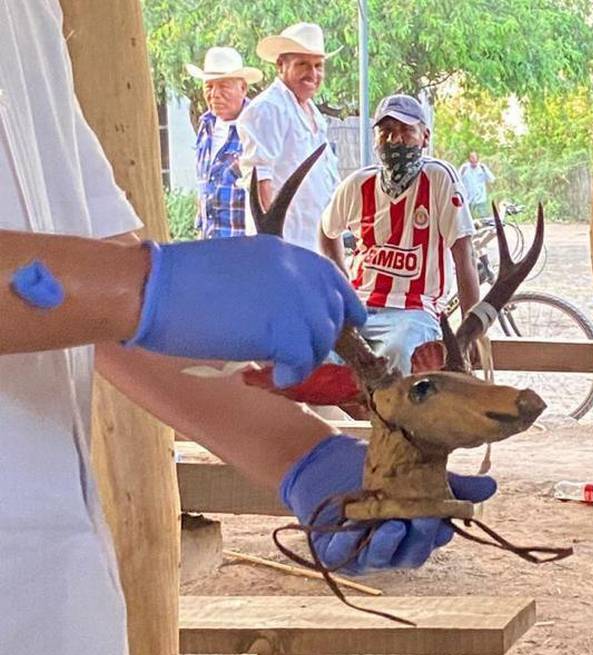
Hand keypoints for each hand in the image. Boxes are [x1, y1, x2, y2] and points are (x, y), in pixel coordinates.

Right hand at [127, 236, 366, 386]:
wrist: (153, 289)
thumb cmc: (179, 283)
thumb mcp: (239, 268)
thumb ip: (272, 285)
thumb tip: (288, 315)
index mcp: (286, 253)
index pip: (333, 279)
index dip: (344, 305)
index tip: (351, 323)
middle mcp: (297, 271)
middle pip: (330, 314)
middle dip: (319, 340)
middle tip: (297, 356)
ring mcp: (294, 299)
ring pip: (320, 340)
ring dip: (303, 359)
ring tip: (280, 367)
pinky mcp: (284, 329)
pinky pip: (303, 360)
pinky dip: (292, 374)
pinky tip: (275, 376)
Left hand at [280, 435, 496, 572]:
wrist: (327, 463)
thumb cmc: (378, 473)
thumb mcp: (417, 473)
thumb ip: (453, 484)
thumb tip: (491, 486)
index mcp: (416, 533)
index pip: (434, 539)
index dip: (440, 532)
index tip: (445, 521)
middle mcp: (393, 548)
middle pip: (411, 554)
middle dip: (418, 539)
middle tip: (422, 519)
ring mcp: (364, 552)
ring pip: (380, 557)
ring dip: (387, 544)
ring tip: (392, 525)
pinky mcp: (333, 551)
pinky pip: (342, 555)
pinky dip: (348, 544)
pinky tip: (353, 528)